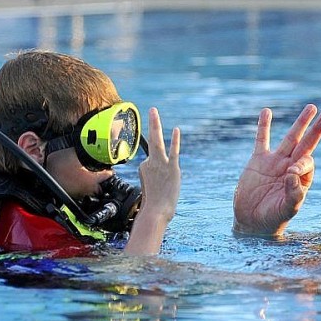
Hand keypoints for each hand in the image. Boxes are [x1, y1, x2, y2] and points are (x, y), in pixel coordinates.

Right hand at [124, 108, 180, 254]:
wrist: (156, 211)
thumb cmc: (154, 206)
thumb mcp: (152, 192)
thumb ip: (155, 182)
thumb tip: (158, 179)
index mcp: (144, 168)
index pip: (152, 160)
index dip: (158, 172)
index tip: (158, 184)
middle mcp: (149, 164)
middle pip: (150, 141)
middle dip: (152, 123)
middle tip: (152, 109)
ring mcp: (160, 164)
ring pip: (157, 142)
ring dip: (155, 125)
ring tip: (153, 111)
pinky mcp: (171, 168)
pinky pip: (173, 151)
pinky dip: (175, 140)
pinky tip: (176, 130)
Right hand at [233, 104, 320, 236]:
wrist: (251, 221)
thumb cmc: (273, 218)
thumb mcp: (287, 209)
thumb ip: (293, 193)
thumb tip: (293, 174)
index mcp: (301, 179)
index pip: (306, 162)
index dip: (301, 163)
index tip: (289, 173)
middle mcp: (290, 167)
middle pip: (306, 144)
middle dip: (316, 130)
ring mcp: (275, 162)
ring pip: (290, 138)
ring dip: (300, 123)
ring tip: (311, 107)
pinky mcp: (258, 160)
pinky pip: (262, 139)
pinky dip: (263, 126)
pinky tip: (267, 111)